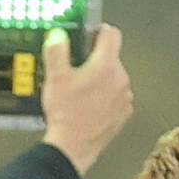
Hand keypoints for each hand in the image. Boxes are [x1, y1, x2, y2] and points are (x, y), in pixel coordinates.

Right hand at [39, 23, 130, 173]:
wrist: (72, 147)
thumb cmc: (66, 114)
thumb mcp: (55, 77)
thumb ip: (56, 51)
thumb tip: (58, 35)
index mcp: (106, 65)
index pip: (112, 34)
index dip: (100, 31)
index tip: (92, 34)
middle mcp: (120, 78)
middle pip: (111, 58)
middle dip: (95, 60)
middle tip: (76, 70)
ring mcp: (124, 97)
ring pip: (114, 78)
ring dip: (101, 80)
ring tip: (81, 92)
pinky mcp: (123, 113)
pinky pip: (115, 97)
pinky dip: (105, 98)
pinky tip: (88, 106)